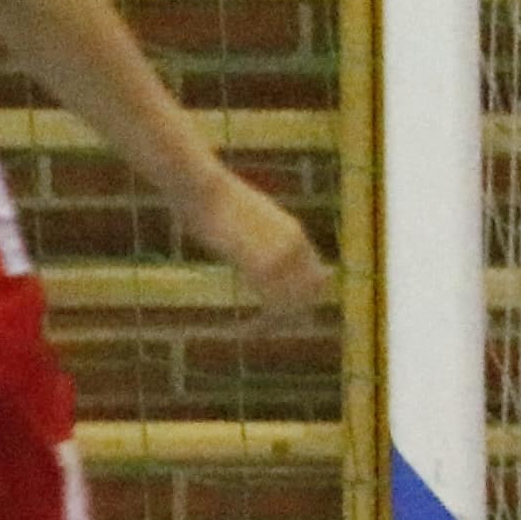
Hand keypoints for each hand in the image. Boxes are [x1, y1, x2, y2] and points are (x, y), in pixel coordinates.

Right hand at [179, 170, 332, 322]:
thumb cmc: (212, 199)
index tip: (281, 311)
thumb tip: (244, 240)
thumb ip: (255, 233)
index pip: (316, 274)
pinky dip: (262, 324)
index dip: (302, 296)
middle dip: (295, 314)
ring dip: (277, 323)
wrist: (204, 186)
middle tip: (269, 329)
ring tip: (255, 333)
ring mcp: (283, 255)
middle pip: (312, 293)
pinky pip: (273, 305)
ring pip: (294, 303)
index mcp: (294, 231)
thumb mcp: (244, 216)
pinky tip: (244, 331)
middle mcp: (296, 244)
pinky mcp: (263, 266)